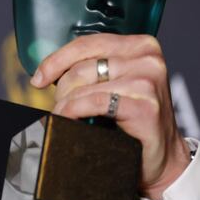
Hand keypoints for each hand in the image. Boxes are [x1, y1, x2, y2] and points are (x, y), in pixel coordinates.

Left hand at [31, 33, 190, 199]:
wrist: (162, 155)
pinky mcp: (145, 105)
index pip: (86, 44)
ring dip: (66, 103)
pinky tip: (68, 119)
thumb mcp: (115, 82)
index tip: (38, 77)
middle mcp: (147, 58)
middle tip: (58, 106)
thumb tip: (46, 70)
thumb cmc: (132, 117)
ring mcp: (148, 80)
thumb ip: (93, 67)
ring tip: (63, 116)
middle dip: (62, 88)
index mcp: (139, 45)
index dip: (56, 60)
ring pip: (85, 85)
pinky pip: (95, 102)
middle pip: (82, 66)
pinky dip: (74, 110)